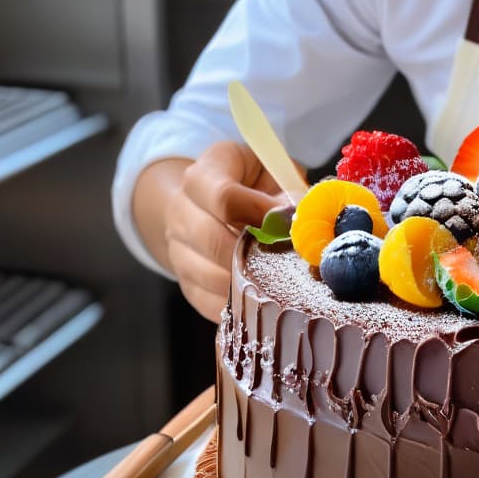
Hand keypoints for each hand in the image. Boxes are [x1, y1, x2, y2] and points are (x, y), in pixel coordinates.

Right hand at [135, 142, 285, 321]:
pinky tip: (263, 300)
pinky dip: (239, 306)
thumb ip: (286, 193)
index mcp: (202, 177)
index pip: (224, 198)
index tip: (288, 222)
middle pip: (213, 240)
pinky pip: (209, 302)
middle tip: (287, 261)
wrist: (210, 204)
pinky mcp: (185, 282)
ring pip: (210, 276)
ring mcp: (177, 249)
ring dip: (249, 282)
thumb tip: (301, 223)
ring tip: (280, 281)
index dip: (261, 212)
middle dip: (254, 254)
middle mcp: (181, 211)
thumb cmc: (251, 185)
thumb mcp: (268, 172)